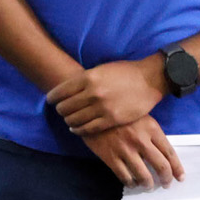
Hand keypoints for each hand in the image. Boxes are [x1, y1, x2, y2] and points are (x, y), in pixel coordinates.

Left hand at [48, 58, 168, 135]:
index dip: (52, 98)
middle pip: (65, 107)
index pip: (60, 92)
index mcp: (88, 78)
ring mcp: (102, 108)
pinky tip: (76, 129)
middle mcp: (93, 93)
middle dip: (60, 110)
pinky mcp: (112, 120)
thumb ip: (84, 80)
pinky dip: (78, 130)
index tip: (50, 100)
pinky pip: (88, 129)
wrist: (149, 80)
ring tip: (69, 120)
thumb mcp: (100, 70)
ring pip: (74, 120)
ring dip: (68, 120)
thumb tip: (67, 89)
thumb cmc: (124, 72)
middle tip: (61, 111)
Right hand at [81, 115, 184, 189]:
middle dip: (165, 179)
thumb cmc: (119, 114)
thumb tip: (162, 155)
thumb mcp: (140, 117)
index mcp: (151, 129)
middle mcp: (141, 140)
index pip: (169, 153)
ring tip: (147, 186)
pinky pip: (125, 176)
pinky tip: (132, 182)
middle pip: (161, 166)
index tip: (180, 178)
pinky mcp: (110, 157)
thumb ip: (152, 134)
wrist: (91, 111)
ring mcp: (125, 150)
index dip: (177, 168)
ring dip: (148, 184)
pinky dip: (131, 183)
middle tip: (165, 184)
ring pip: (143, 175)